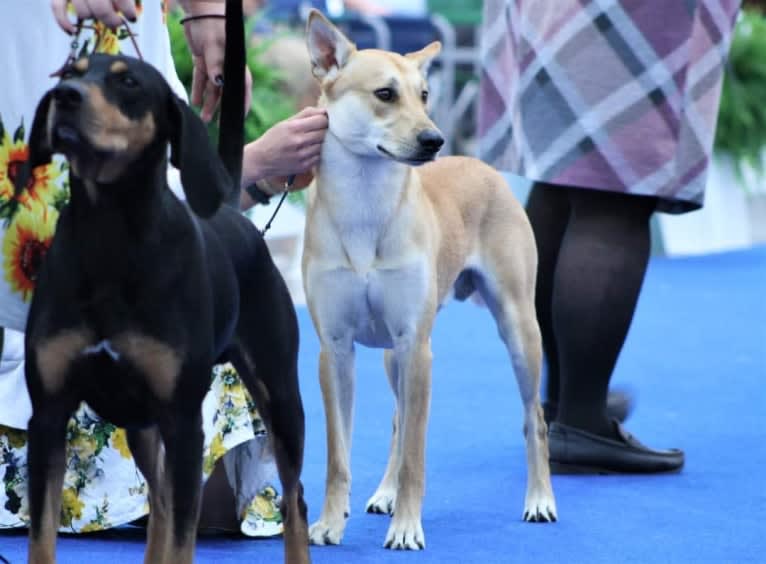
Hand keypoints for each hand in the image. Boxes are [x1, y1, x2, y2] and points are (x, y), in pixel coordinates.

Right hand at [52, 0, 137, 32]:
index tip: (131, 17)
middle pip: (101, 8)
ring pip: (83, 12)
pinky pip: (57, 8)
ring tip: (100, 16)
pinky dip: (63, 22)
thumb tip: (125, 12)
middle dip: (112, 20)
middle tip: (117, 22)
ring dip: (93, 17)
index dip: (128, 11)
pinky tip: (72, 31)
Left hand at [181, 1, 251, 121]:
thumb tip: (218, 84)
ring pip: (212, 89)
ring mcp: (215, 65)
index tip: (238, 119)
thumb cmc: (214, 26)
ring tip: (203, 117)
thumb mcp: (214, 46)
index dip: (241, 105)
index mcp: (236, 66)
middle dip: (221, 109)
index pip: (242, 89)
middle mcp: (227, 68)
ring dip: (208, 103)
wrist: (200, 11)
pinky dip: (198, 90)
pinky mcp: (203, 61)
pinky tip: (195, 102)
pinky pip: (201, 80)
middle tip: (216, 124)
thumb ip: (215, 66)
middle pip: (225, 93)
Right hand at [242, 107, 328, 192]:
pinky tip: (309, 151)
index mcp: (294, 128)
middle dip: (324, 130)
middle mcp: (299, 142)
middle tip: (319, 130)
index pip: (321, 120)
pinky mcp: (304, 166)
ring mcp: (302, 156)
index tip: (322, 120)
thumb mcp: (286, 123)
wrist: (261, 160)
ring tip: (312, 141)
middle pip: (324, 133)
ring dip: (321, 143)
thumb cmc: (274, 138)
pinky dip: (317, 153)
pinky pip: (319, 157)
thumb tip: (324, 111)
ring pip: (324, 146)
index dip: (324, 119)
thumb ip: (306, 115)